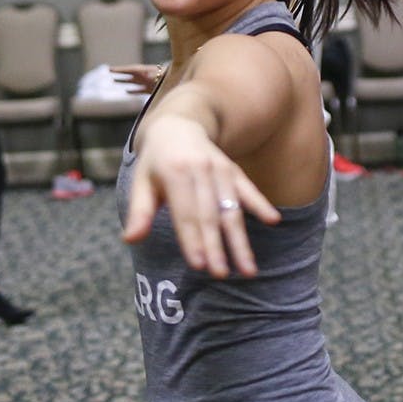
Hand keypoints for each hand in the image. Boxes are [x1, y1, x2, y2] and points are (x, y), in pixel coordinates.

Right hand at [112, 63, 164, 94]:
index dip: (119, 70)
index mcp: (145, 71)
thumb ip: (153, 75)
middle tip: (109, 72)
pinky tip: (126, 91)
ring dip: (124, 82)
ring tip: (114, 81)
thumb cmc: (169, 76)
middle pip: (129, 75)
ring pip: (132, 82)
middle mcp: (144, 76)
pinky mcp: (150, 90)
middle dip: (119, 74)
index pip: (130, 70)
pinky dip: (133, 91)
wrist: (178, 80)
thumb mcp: (160, 75)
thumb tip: (147, 77)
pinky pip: (139, 90)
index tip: (109, 69)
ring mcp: (147, 83)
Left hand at [123, 115, 280, 277]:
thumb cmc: (156, 163)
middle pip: (210, 216)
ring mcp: (221, 170)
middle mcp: (201, 170)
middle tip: (221, 274)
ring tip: (248, 269)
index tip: (200, 265)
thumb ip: (138, 212)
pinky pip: (249, 190)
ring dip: (240, 240)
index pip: (185, 213)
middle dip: (216, 247)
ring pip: (231, 210)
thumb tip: (130, 240)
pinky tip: (272, 220)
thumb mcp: (141, 182)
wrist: (179, 127)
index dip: (192, 240)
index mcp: (175, 173)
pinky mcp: (234, 171)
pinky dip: (261, 205)